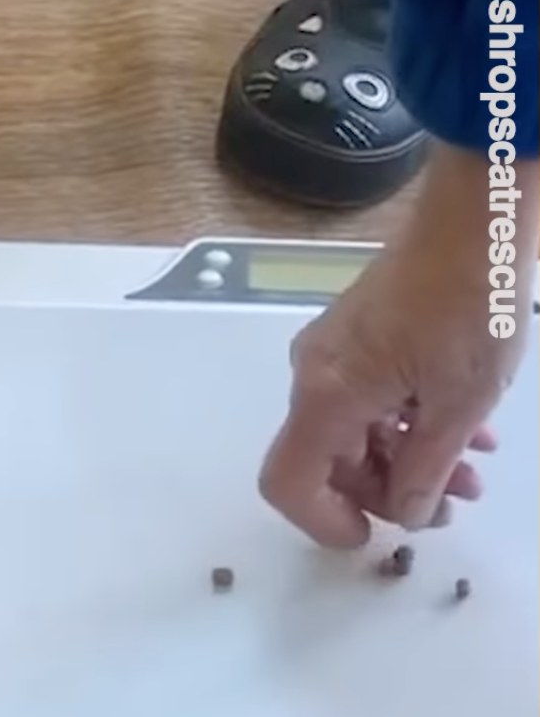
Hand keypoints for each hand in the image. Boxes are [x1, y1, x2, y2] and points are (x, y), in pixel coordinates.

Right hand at [259, 145, 536, 547]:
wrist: (471, 226)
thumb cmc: (466, 314)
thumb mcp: (456, 406)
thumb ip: (424, 472)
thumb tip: (403, 513)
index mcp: (326, 394)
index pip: (289, 482)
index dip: (324, 523)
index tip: (378, 535)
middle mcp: (313, 372)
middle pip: (325, 460)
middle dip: (387, 492)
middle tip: (454, 501)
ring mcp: (332, 349)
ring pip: (351, 428)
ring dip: (406, 459)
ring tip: (472, 469)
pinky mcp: (354, 332)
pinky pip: (364, 395)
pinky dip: (405, 421)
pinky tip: (463, 426)